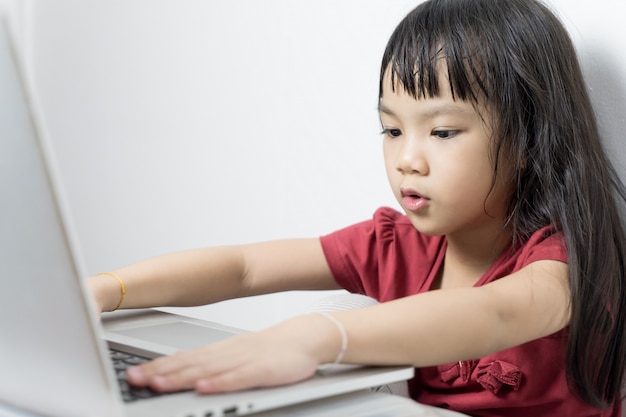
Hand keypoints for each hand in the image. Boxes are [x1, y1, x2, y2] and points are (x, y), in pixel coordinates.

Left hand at [126, 315, 337, 393]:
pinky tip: (203, 389)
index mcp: (219, 351)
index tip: (132, 374)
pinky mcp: (262, 371)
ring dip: (180, 378)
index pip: (182, 360)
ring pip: (207, 371)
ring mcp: (243, 361)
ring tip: (157, 384)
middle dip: (159, 373)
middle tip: (134, 380)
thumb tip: (179, 369)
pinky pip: (238, 379)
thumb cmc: (269, 349)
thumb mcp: (235, 354)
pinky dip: (219, 384)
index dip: (156, 367)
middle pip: (188, 365)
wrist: (304, 336)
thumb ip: (209, 363)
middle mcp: (226, 354)